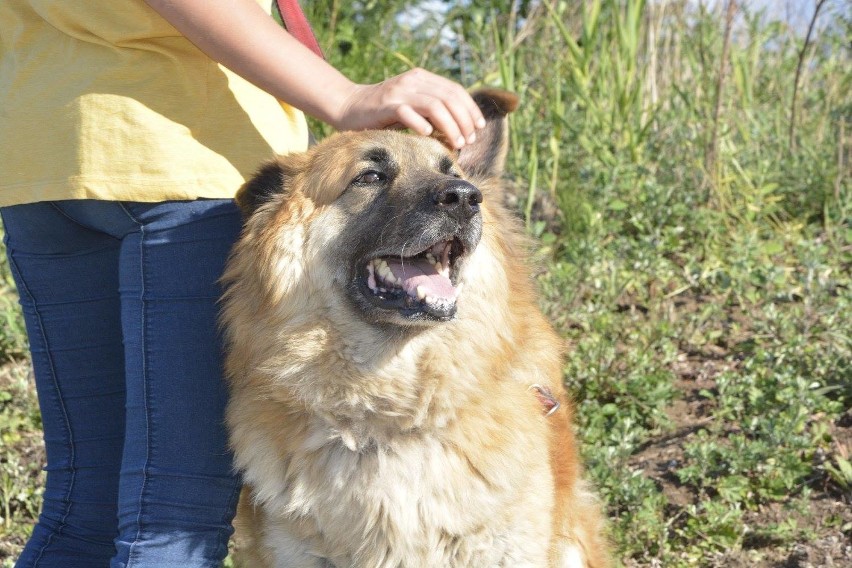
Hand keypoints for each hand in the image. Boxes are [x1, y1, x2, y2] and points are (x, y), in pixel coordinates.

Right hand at [331, 68, 486, 149]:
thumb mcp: (413, 105)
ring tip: (456, 143)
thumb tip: (462, 127)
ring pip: (435, 106)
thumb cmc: (385, 112)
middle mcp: (413, 81)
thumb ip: (433, 109)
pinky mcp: (386, 105)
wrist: (350, 106)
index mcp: (422, 78)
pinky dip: (422, 125)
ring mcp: (400, 92)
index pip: (455, 90)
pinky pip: (409, 113)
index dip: (471, 109)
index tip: (479, 127)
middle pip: (449, 98)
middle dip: (464, 120)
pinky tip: (429, 135)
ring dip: (450, 126)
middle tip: (469, 140)